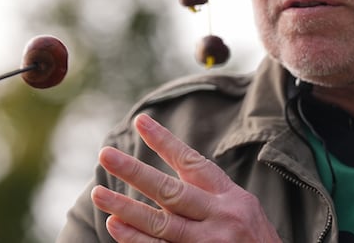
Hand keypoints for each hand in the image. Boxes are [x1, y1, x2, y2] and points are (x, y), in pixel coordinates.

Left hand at [91, 114, 281, 242]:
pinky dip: (137, 240)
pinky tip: (116, 226)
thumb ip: (210, 193)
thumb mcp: (243, 208)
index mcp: (231, 196)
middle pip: (171, 191)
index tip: (140, 122)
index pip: (193, 163)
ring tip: (98, 193)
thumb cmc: (255, 240)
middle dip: (135, 172)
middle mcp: (220, 216)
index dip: (165, 142)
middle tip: (106, 155)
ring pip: (161, 224)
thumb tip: (174, 170)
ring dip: (126, 208)